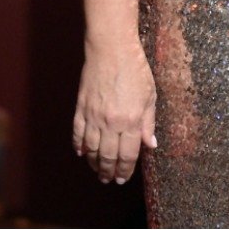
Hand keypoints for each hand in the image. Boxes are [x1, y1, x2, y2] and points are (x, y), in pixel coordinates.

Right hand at [73, 43, 156, 184]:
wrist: (111, 49)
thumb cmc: (135, 69)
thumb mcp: (150, 96)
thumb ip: (148, 122)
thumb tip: (150, 144)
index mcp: (131, 121)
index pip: (128, 154)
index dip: (125, 169)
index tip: (123, 178)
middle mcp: (111, 122)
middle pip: (108, 155)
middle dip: (109, 171)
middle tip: (109, 180)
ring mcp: (93, 116)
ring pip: (91, 148)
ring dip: (94, 163)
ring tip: (98, 171)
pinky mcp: (81, 107)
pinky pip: (78, 132)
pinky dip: (79, 145)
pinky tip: (82, 152)